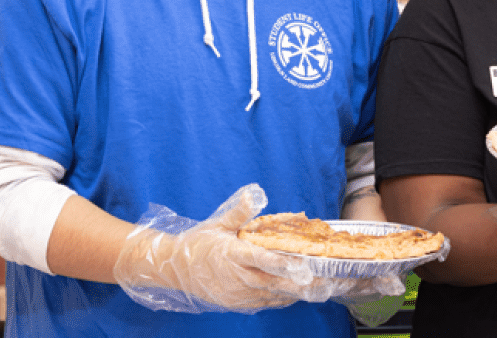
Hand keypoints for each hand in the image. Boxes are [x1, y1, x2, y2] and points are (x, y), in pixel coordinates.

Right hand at [115, 184, 361, 313]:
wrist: (175, 270)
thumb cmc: (199, 243)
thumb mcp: (217, 223)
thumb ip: (239, 212)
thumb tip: (255, 193)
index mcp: (231, 254)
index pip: (259, 259)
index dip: (281, 263)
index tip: (301, 265)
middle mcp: (235, 277)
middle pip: (270, 282)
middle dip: (297, 283)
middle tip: (321, 281)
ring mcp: (236, 294)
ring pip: (270, 295)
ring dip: (293, 292)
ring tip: (318, 288)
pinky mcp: (237, 303)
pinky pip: (263, 302)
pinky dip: (281, 298)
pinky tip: (298, 293)